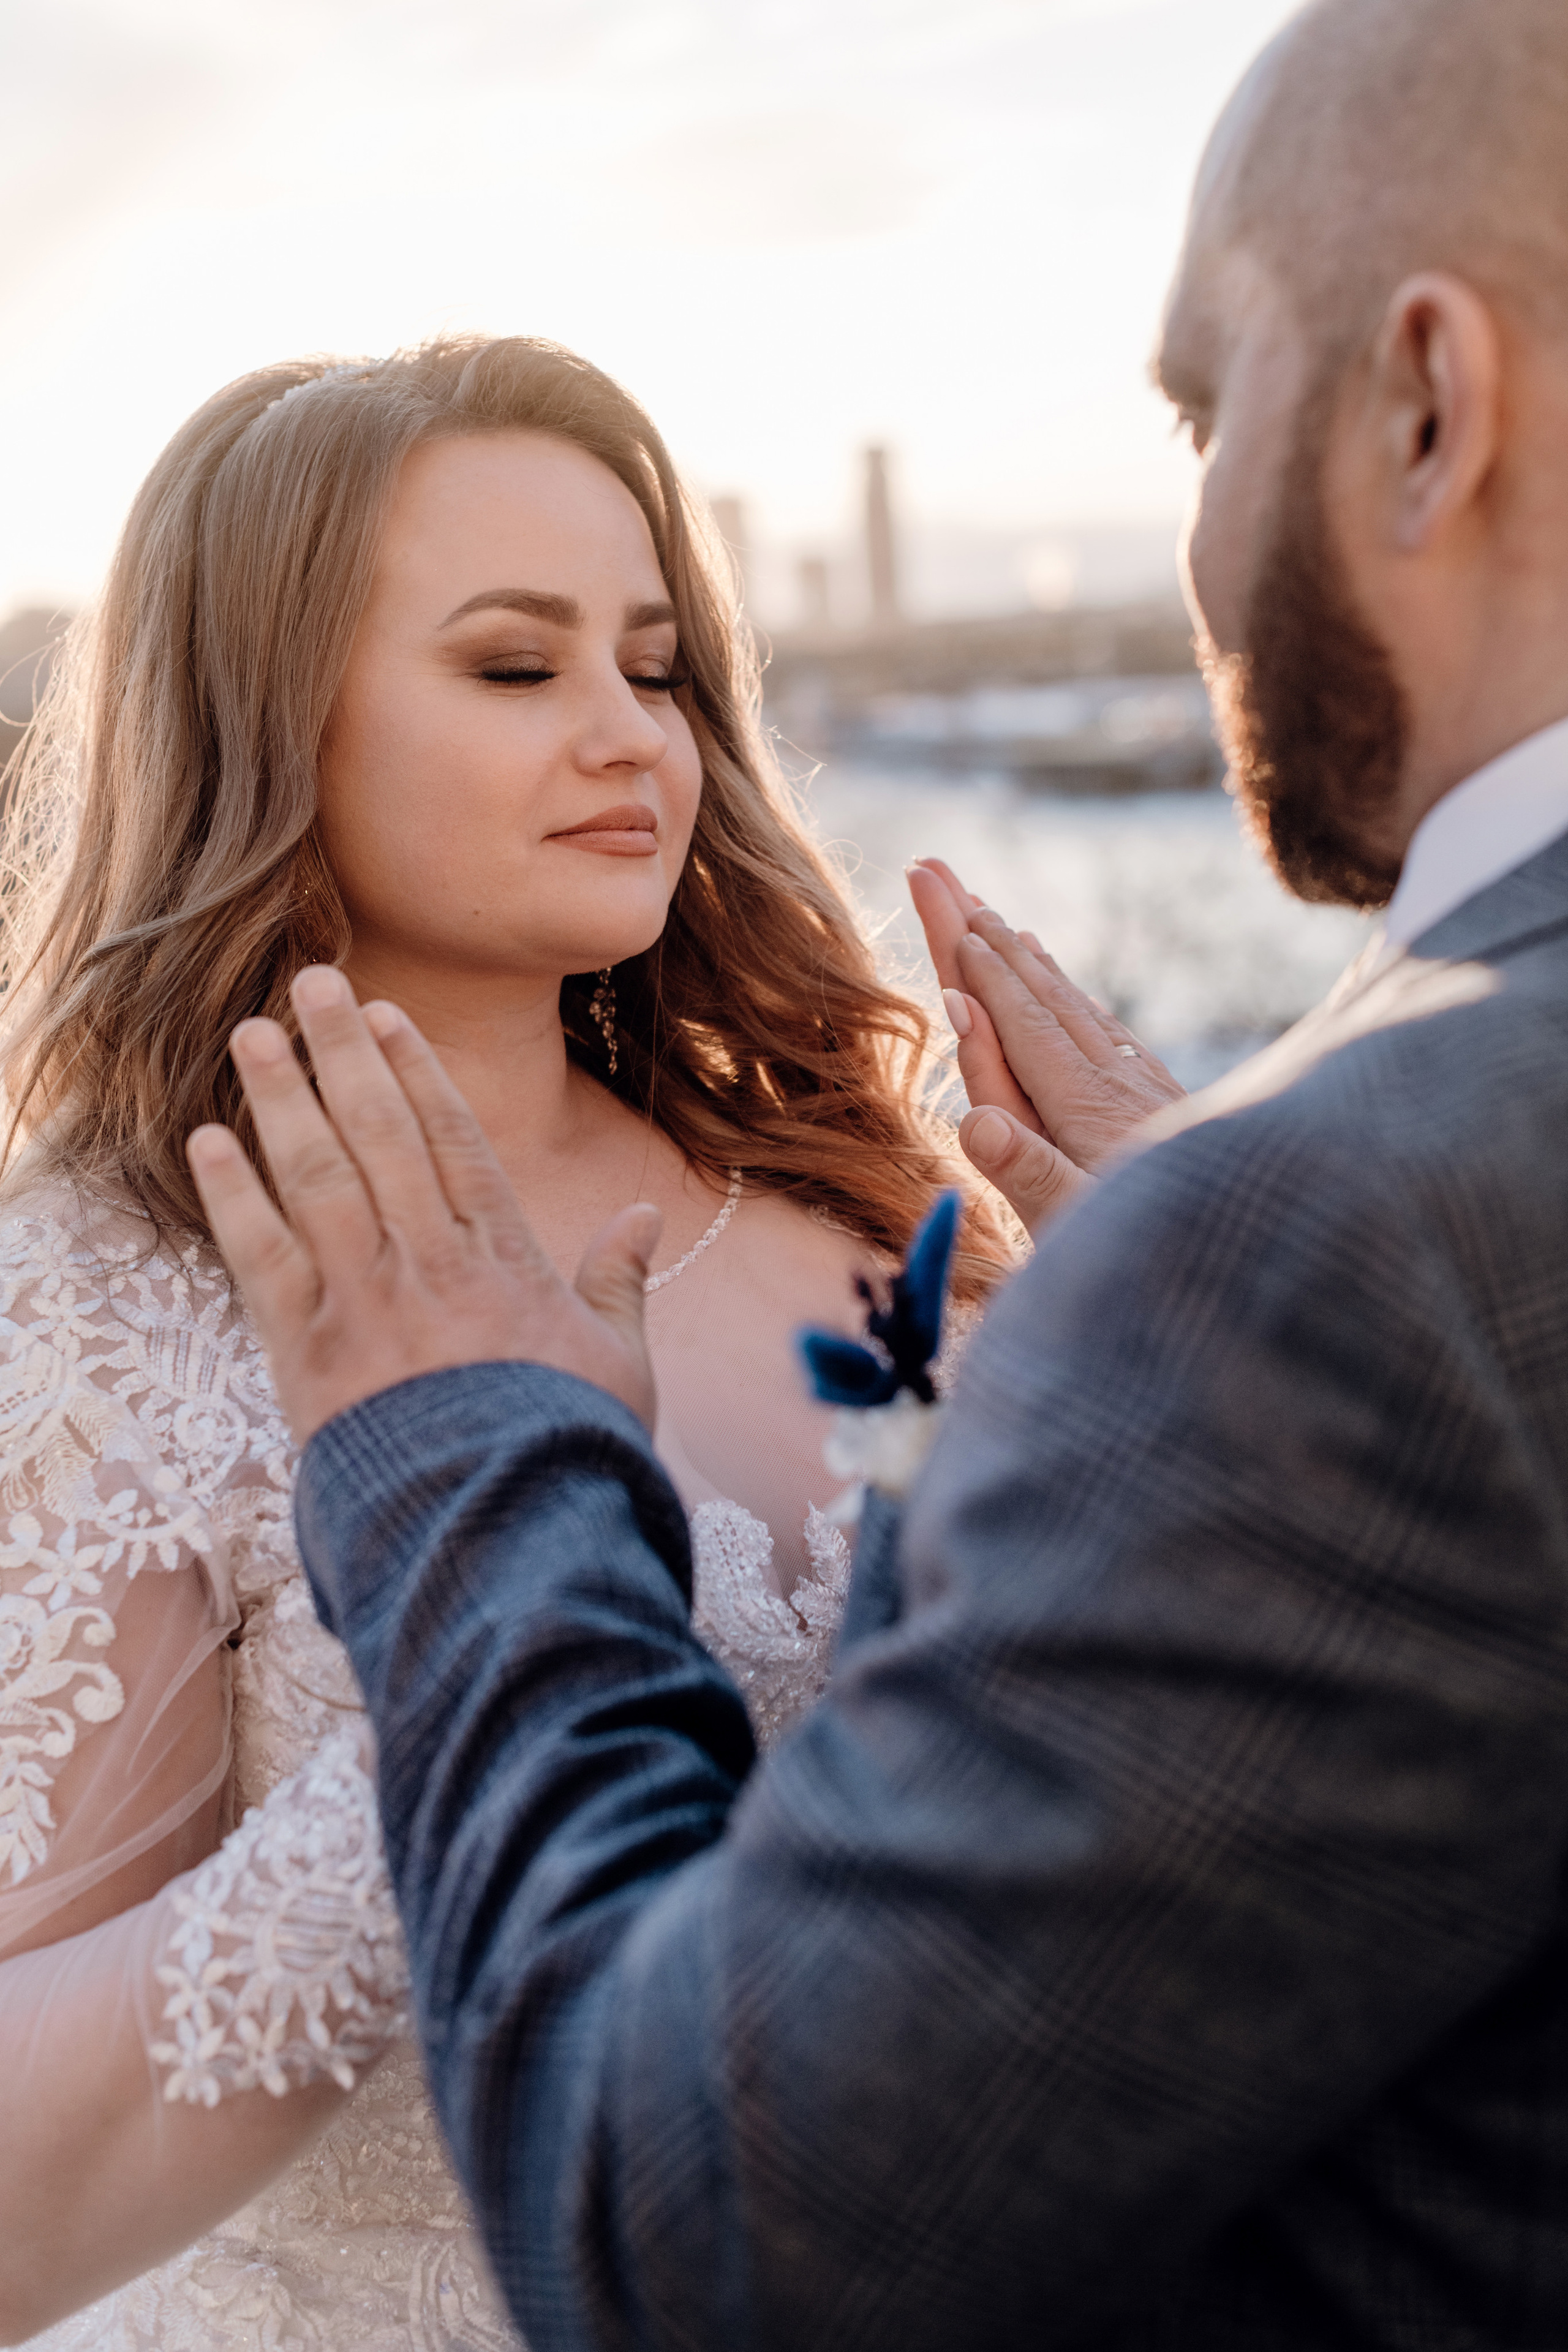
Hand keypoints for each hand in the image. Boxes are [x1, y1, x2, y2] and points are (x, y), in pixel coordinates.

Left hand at [185, 967, 661, 1446]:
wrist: (503, 1534)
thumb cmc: (568, 1452)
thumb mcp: (621, 1364)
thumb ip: (622, 1283)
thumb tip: (645, 1218)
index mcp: (503, 1257)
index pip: (451, 1136)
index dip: (415, 1068)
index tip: (386, 1015)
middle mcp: (428, 1261)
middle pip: (377, 1131)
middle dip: (341, 1051)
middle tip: (310, 983)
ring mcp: (365, 1302)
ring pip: (316, 1174)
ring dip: (280, 1097)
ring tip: (251, 1034)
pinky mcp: (307, 1353)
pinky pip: (261, 1255)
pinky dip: (232, 1195)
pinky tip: (208, 1141)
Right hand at [907, 857, 1185, 1234]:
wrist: (1254, 1253)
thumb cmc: (1147, 1257)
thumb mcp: (1078, 1228)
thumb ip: (1028, 1173)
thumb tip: (974, 1121)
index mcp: (1084, 1106)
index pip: (1016, 1017)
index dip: (974, 962)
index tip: (940, 902)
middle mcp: (1114, 1082)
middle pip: (1039, 991)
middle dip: (986, 932)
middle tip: (942, 873)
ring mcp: (1142, 1088)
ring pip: (1074, 1006)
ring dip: (1028, 961)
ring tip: (996, 919)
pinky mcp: (1162, 1105)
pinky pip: (1107, 1034)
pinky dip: (1076, 1002)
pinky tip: (1070, 996)